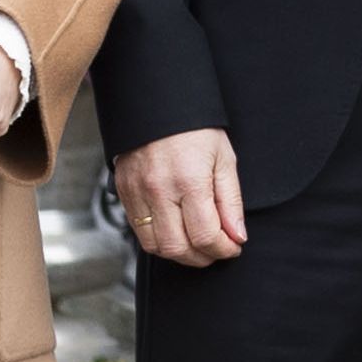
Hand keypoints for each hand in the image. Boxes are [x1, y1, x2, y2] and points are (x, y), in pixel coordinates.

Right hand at [117, 126, 247, 266]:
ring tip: (198, 245)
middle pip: (179, 248)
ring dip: (180, 254)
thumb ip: (230, 201)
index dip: (223, 249)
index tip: (233, 247)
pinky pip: (139, 232)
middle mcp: (159, 191)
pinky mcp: (124, 193)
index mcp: (189, 180)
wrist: (158, 103)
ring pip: (156, 246)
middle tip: (217, 250)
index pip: (205, 235)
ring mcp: (137, 194)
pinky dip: (159, 241)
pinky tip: (177, 232)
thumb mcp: (224, 159)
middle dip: (203, 258)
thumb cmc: (196, 129)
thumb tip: (237, 236)